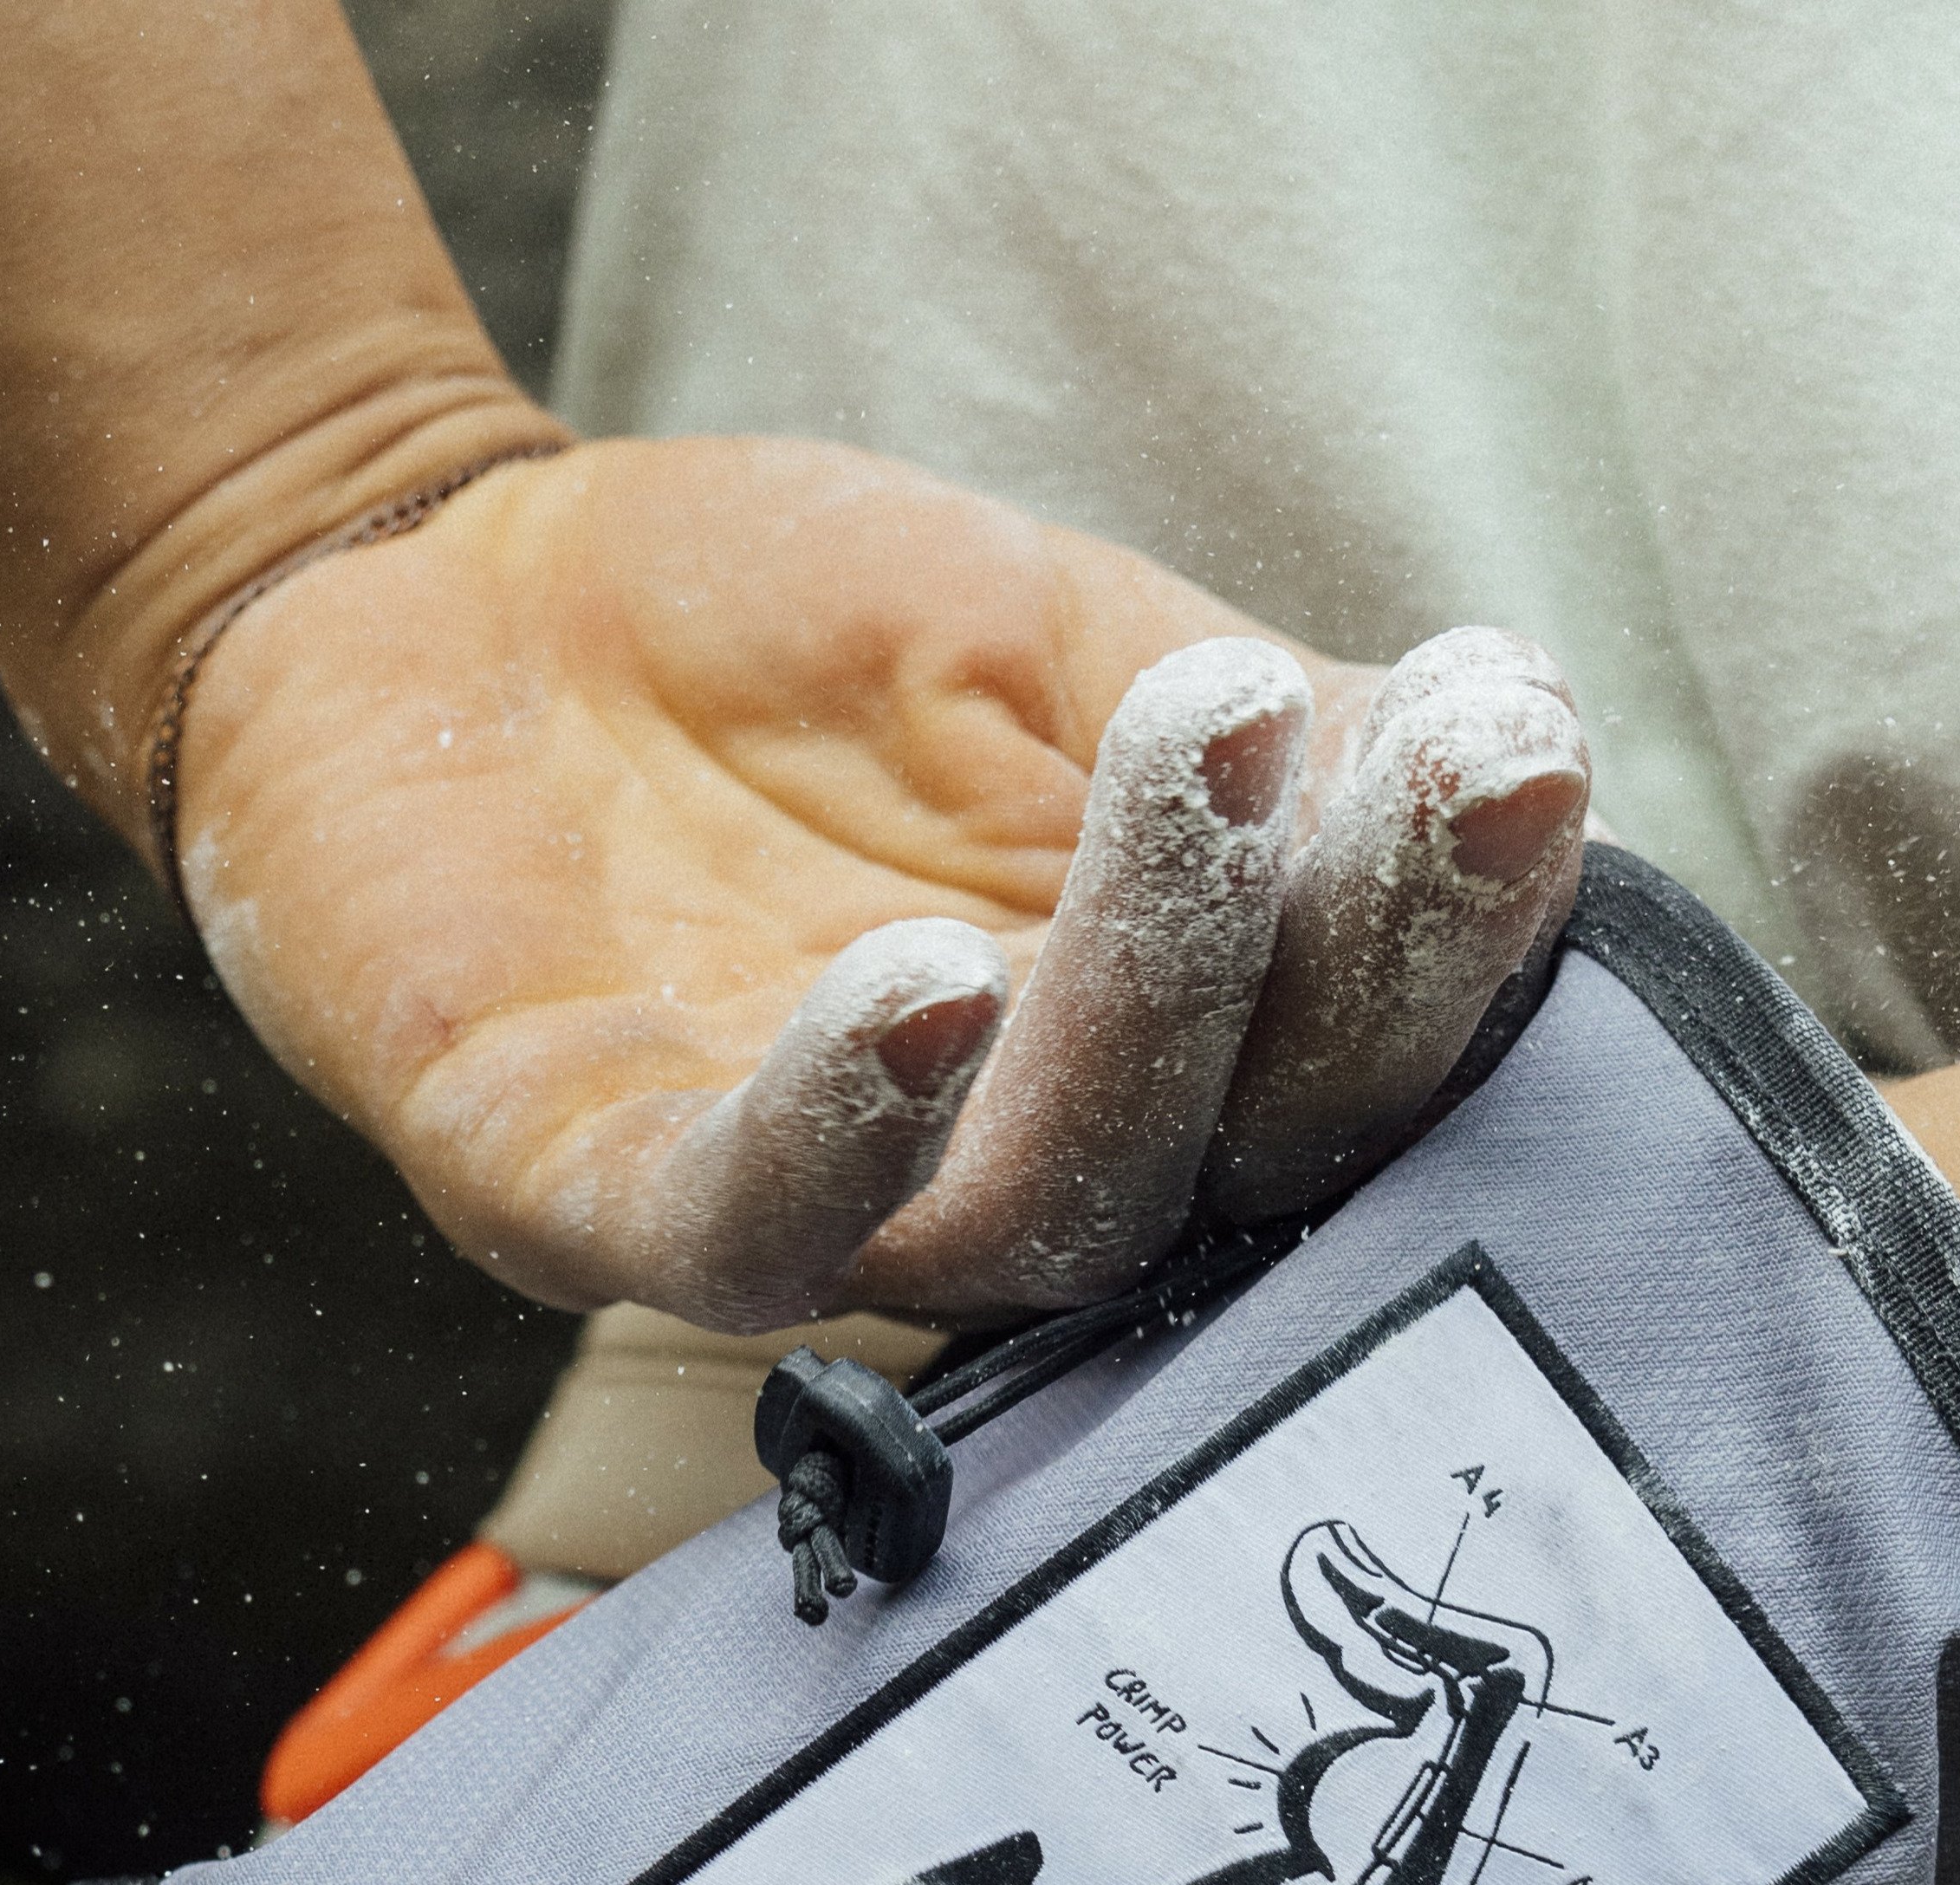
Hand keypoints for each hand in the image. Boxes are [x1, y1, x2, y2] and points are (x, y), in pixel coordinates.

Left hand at [174, 437, 1590, 1331]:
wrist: (436, 583)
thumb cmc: (774, 641)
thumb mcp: (1062, 642)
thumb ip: (1266, 728)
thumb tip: (1524, 743)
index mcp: (1157, 1059)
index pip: (1357, 1058)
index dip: (1458, 928)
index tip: (1522, 744)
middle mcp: (1007, 1172)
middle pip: (1238, 1168)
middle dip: (1340, 960)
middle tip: (1386, 743)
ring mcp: (804, 1207)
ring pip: (1029, 1215)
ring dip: (1137, 1015)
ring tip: (1195, 773)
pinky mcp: (575, 1191)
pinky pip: (730, 1226)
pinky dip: (838, 1122)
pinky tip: (922, 982)